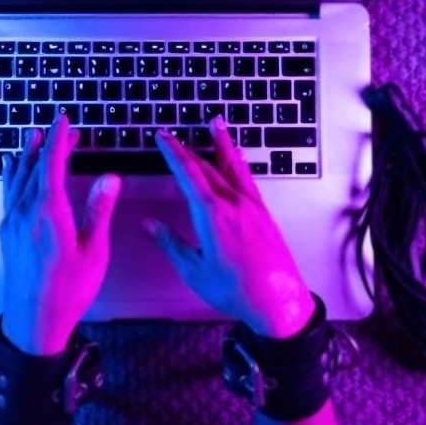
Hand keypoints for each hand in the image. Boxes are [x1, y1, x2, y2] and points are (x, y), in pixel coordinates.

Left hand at [0, 115, 121, 355]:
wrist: (34, 322)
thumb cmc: (67, 291)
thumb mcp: (93, 252)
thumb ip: (98, 211)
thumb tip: (110, 179)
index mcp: (48, 214)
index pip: (52, 165)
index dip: (59, 140)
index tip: (64, 121)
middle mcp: (25, 214)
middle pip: (35, 168)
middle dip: (49, 144)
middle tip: (63, 129)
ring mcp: (12, 223)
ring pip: (18, 178)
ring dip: (27, 155)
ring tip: (32, 136)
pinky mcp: (7, 233)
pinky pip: (8, 193)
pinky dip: (12, 174)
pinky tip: (12, 168)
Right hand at [145, 116, 315, 338]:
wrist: (277, 300)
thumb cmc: (236, 290)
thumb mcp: (194, 270)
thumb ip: (170, 243)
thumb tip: (148, 224)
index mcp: (213, 215)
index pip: (188, 174)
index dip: (173, 152)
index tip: (162, 137)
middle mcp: (234, 203)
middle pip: (207, 167)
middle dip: (187, 150)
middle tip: (173, 136)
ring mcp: (252, 206)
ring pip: (233, 166)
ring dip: (222, 143)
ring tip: (217, 124)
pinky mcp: (264, 214)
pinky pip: (248, 179)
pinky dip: (239, 163)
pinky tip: (238, 160)